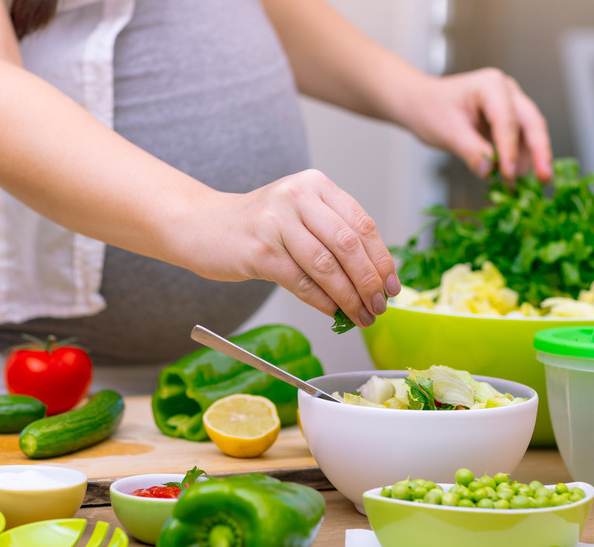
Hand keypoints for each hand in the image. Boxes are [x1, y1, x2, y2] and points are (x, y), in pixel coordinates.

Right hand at [188, 169, 400, 327]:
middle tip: (378, 307)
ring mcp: (277, 222)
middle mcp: (297, 196)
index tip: (391, 286)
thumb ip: (333, 235)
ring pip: (327, 266)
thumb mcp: (299, 214)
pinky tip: (333, 313)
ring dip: (349, 297)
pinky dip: (323, 302)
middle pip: (348, 245)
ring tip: (360, 316)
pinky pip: (301, 282)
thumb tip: (374, 278)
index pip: (362, 224)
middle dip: (369, 282)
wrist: (202, 225)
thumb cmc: (257, 225)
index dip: (382, 259)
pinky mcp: (260, 250)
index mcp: (315, 184)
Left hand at [403, 68, 552, 182]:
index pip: (506, 119)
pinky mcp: (507, 117)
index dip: (509, 149)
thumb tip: (489, 171)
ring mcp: (509, 102)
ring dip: (532, 157)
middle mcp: (506, 90)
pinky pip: (520, 138)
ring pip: (530, 130)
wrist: (420, 103)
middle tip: (545, 177)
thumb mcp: (447, 132)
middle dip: (539, 151)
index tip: (508, 174)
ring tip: (532, 183)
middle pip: (530, 122)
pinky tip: (517, 176)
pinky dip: (519, 156)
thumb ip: (470, 151)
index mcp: (490, 85)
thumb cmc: (430, 110)